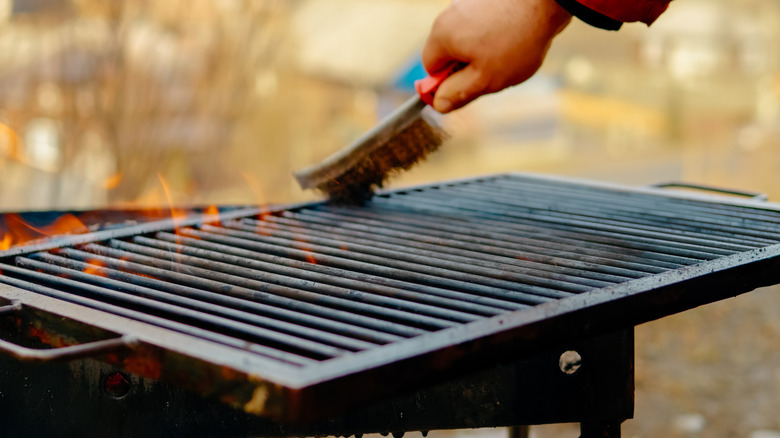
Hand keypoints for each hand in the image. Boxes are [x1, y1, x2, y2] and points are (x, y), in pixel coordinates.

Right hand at [422, 0, 571, 112]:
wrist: (546, 0)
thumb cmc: (516, 39)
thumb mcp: (486, 78)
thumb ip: (459, 93)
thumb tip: (438, 104)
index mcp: (442, 35)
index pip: (430, 67)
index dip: (445, 83)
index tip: (467, 88)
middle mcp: (449, 14)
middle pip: (448, 51)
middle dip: (467, 66)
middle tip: (492, 73)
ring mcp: (467, 3)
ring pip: (466, 38)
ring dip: (482, 51)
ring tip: (508, 53)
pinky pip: (482, 24)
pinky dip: (494, 34)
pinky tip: (514, 38)